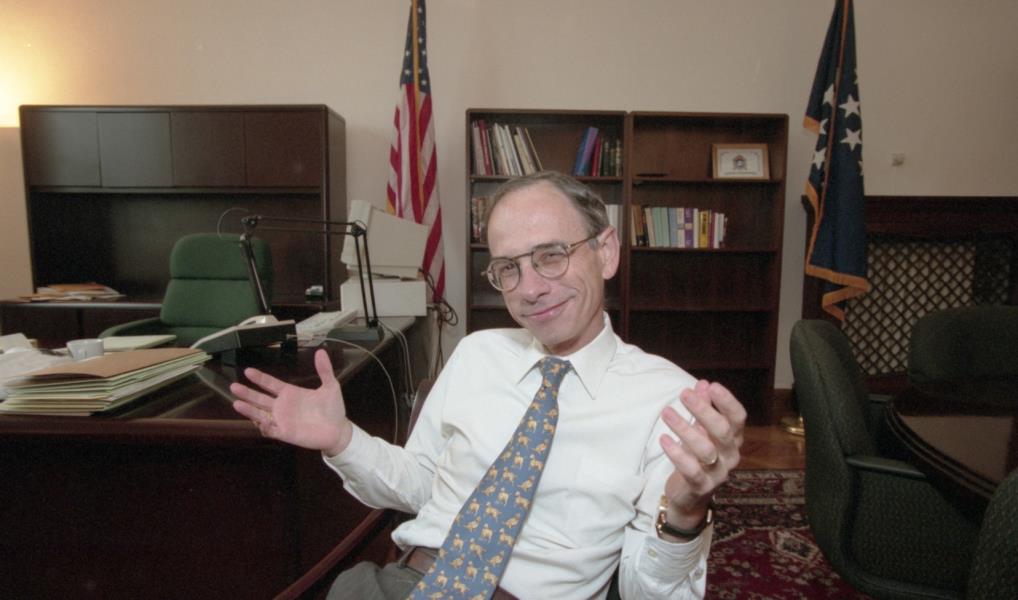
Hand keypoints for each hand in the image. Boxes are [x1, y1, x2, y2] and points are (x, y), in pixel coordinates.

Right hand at [230, 349, 353, 455]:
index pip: (270, 384)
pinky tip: (258, 421)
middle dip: (247, 393)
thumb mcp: (330, 386)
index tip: (247, 371)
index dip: (259, 378)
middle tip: (233, 386)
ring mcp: (282, 420)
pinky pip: (270, 430)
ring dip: (249, 410)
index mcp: (290, 393)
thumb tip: (321, 351)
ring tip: (236, 403)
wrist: (338, 430)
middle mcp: (283, 406)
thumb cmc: (333, 408)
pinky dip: (264, 426)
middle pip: (260, 398)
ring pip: (261, 414)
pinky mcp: (285, 433)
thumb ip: (324, 370)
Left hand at [658, 380, 745, 533]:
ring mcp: (718, 473)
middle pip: (722, 431)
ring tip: (666, 412)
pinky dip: (677, 454)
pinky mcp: (702, 486)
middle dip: (703, 411)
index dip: (727, 402)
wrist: (689, 494)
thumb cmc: (696, 456)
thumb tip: (703, 384)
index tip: (712, 386)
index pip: (738, 418)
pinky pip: (691, 469)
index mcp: (733, 439)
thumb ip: (704, 409)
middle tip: (684, 394)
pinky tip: (664, 440)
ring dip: (684, 429)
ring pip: (705, 449)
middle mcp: (730, 455)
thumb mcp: (700, 430)